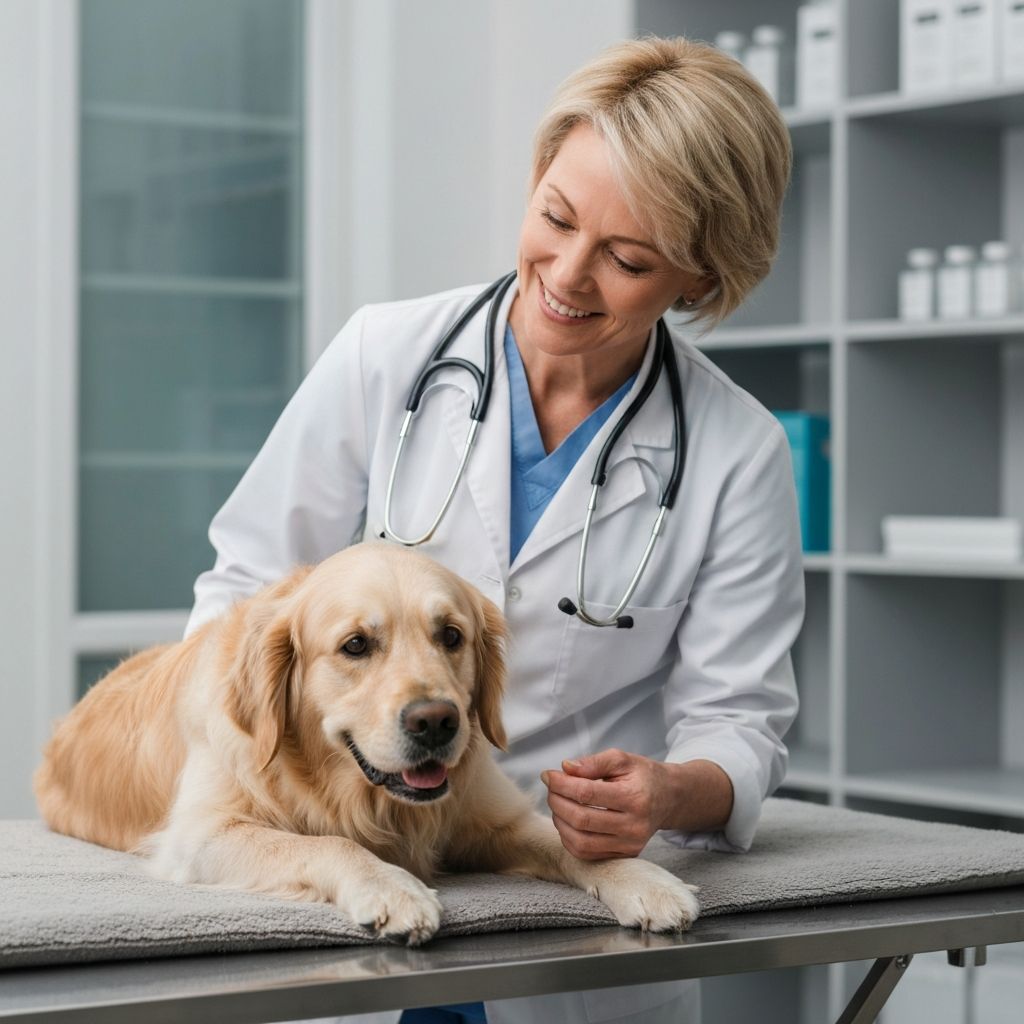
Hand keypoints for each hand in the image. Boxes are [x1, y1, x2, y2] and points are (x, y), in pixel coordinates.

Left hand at [541, 750, 734, 860]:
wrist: (668, 798)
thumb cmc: (643, 776)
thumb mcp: (622, 759)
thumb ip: (593, 762)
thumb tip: (565, 768)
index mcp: (635, 798)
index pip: (587, 794)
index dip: (562, 784)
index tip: (547, 775)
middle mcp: (634, 826)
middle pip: (582, 820)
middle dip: (557, 802)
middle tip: (551, 788)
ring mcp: (630, 845)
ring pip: (581, 842)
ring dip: (560, 822)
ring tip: (557, 803)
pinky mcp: (625, 855)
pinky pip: (587, 854)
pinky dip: (569, 838)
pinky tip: (567, 820)